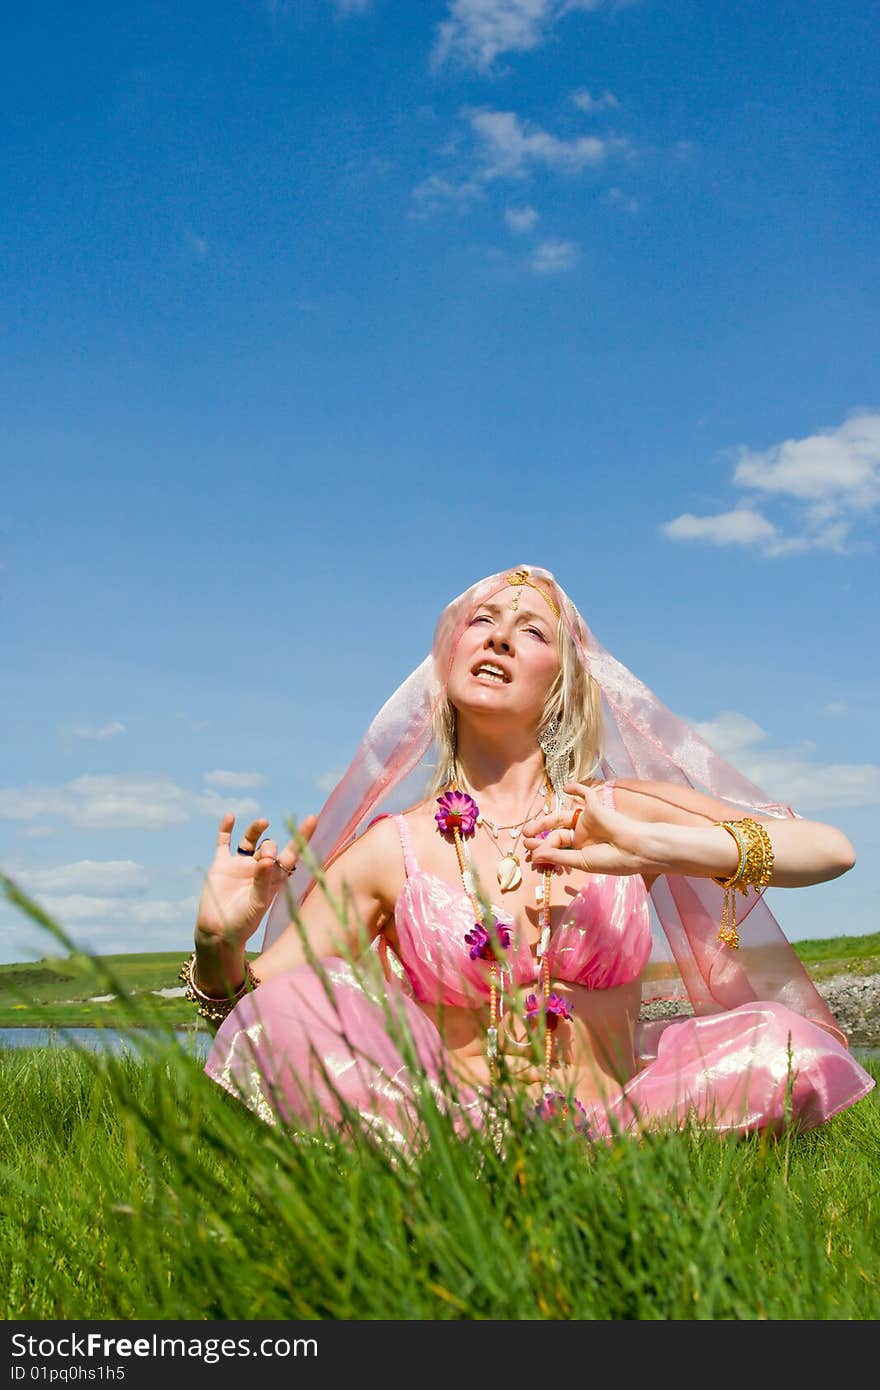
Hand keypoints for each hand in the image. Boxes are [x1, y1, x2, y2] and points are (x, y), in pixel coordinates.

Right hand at [195, 812, 317, 951]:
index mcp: (274, 878)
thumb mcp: (257, 903)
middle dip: (271, 847)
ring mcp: (240, 865)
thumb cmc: (243, 922)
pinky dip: (226, 829)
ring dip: (256, 829)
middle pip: (270, 847)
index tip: (311, 819)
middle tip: (267, 858)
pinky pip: (224, 843)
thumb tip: (269, 859)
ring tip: (264, 822)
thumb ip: (263, 881)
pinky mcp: (221, 865)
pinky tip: (231, 816)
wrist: (218, 931)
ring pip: (250, 840)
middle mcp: (259, 868)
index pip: (291, 853)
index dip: (301, 837)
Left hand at [522, 782, 649, 876]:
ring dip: (545, 820)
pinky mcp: (595, 808)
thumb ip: (558, 857)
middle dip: (540, 835)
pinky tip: (565, 788)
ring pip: (562, 817)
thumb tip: (535, 854)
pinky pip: (585, 794)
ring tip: (529, 828)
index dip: (543, 849)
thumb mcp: (581, 862)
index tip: (529, 854)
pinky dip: (576, 788)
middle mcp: (583, 835)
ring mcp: (589, 821)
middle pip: (556, 832)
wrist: (635, 850)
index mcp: (582, 850)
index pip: (557, 847)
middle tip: (525, 839)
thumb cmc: (612, 860)